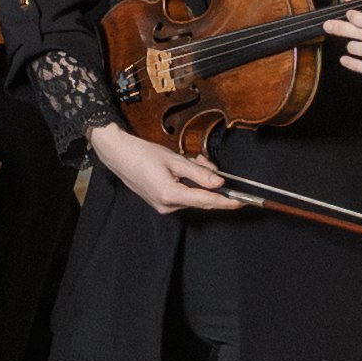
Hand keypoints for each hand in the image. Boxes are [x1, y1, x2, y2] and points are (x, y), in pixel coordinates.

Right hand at [94, 128, 230, 218]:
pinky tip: (182, 170)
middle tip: (205, 162)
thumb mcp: (175, 159)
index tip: (244, 202)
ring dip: (198, 180)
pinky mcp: (160, 203)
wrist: (117, 154)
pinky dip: (189, 184)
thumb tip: (219, 183)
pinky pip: (183, 196)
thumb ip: (199, 172)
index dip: (228, 202)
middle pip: (201, 199)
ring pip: (193, 196)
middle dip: (210, 183)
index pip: (207, 201)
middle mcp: (167, 205)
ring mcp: (162, 206)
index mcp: (170, 195)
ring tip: (190, 161)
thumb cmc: (141, 154)